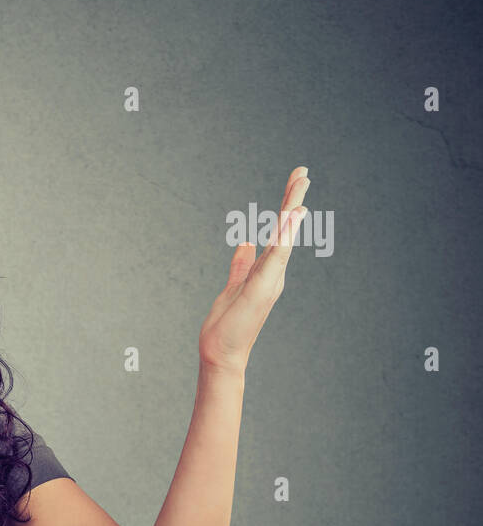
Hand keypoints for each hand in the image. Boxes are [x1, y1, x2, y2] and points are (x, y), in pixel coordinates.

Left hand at [198, 166, 309, 376]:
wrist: (221, 354)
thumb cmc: (227, 325)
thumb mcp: (233, 286)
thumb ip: (241, 264)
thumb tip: (246, 242)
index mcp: (267, 271)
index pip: (279, 232)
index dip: (286, 207)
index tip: (295, 182)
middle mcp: (274, 273)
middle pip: (286, 230)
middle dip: (293, 200)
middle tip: (302, 171)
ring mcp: (270, 280)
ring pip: (284, 240)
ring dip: (291, 214)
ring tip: (299, 187)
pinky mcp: (262, 288)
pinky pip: (275, 259)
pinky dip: (284, 238)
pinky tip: (289, 220)